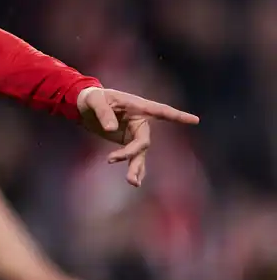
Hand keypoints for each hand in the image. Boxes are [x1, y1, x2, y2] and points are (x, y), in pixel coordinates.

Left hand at [77, 87, 199, 186]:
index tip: (195, 120)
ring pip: (140, 153)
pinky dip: (135, 169)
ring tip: (132, 182)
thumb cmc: (92, 98)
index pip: (161, 111)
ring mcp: (135, 133)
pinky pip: (134, 157)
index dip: (178, 116)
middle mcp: (140, 121)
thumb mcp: (94, 100)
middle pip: (143, 140)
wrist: (85, 106)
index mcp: (138, 106)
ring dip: (136, 167)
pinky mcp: (127, 142)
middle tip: (111, 159)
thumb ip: (103, 112)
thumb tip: (111, 129)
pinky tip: (134, 182)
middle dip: (131, 152)